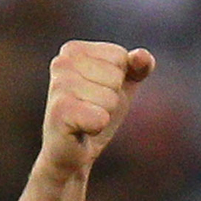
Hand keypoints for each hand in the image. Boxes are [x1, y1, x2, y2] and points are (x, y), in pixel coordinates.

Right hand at [39, 41, 154, 176]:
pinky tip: (82, 128)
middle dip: (113, 98)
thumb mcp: (123, 85)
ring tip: (86, 118)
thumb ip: (138, 67)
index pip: (120, 56)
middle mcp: (61, 62)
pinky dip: (97, 127)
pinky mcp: (59, 112)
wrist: (74, 150)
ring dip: (105, 114)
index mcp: (74, 50)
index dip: (119, 81)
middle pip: (116, 77)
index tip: (99, 92)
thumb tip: (142, 56)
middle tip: (92, 108)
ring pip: (111, 98)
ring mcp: (58, 86)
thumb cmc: (97, 112)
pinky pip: (100, 117)